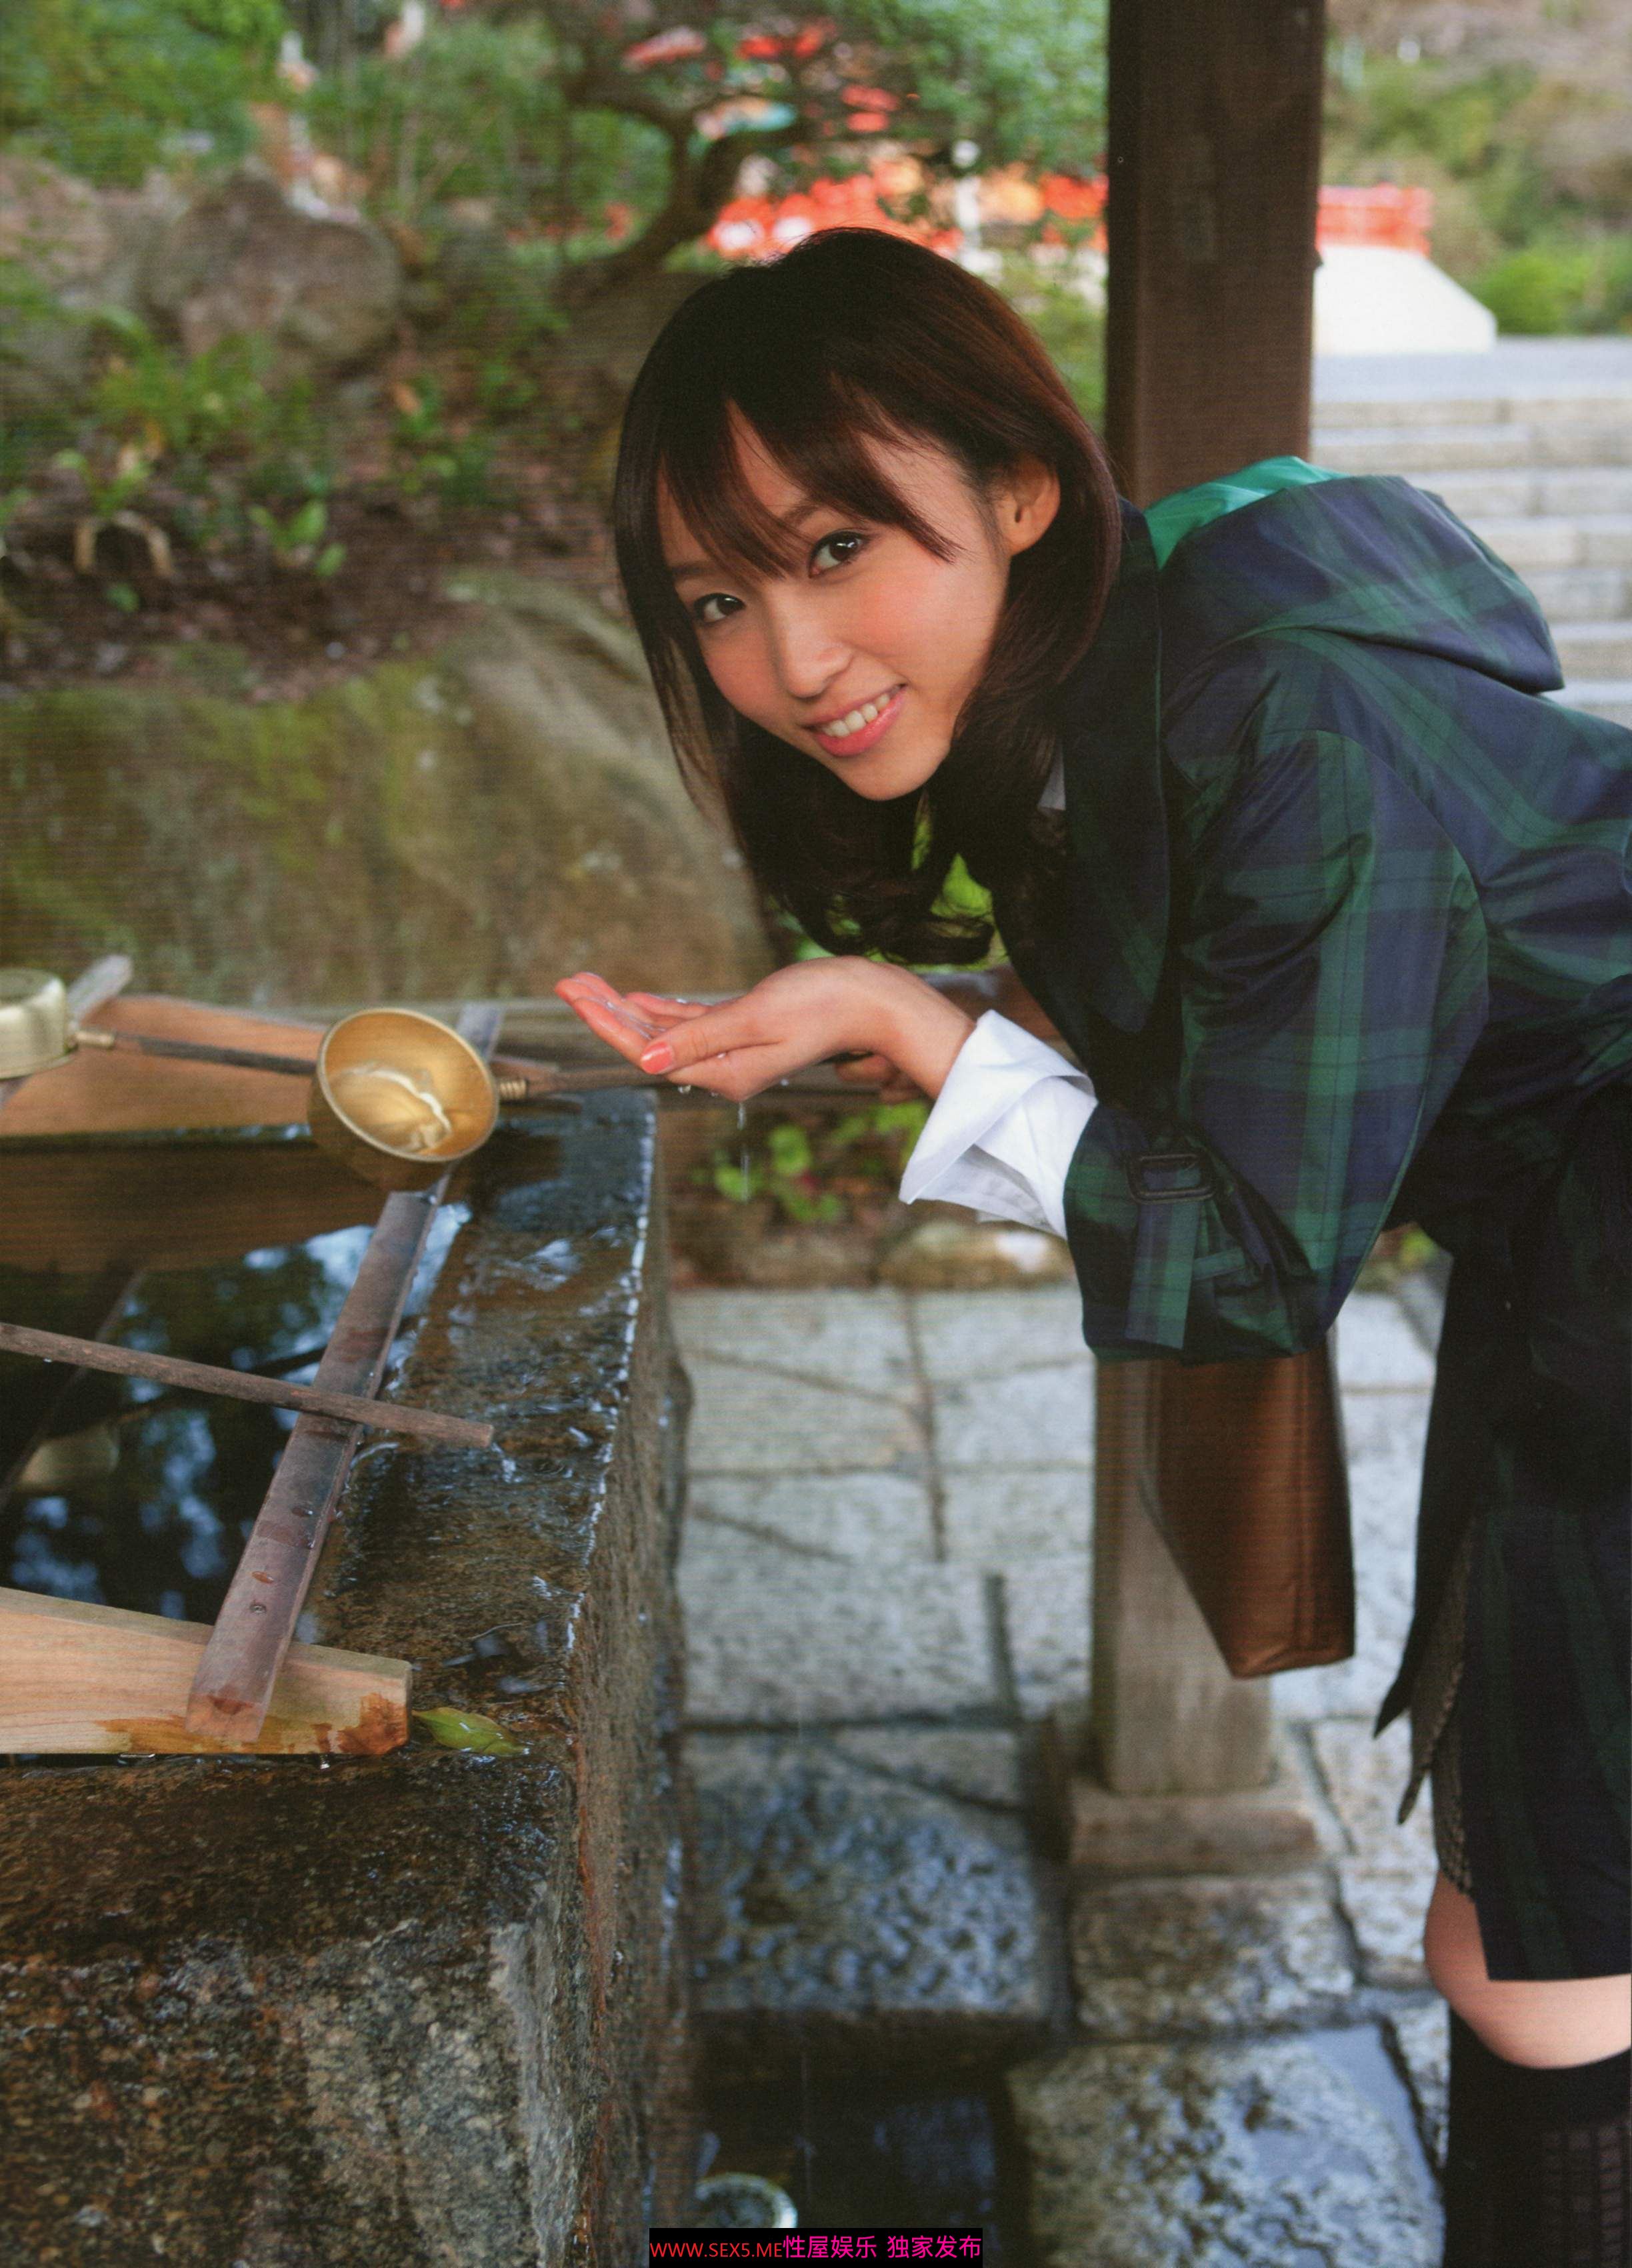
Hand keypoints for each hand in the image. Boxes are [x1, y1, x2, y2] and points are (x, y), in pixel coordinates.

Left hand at [554, 959, 973, 1103]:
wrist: (876, 999)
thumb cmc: (826, 1003)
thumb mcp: (758, 1018)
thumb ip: (699, 1037)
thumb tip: (644, 1056)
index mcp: (724, 1071)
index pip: (647, 1049)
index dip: (606, 1023)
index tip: (574, 994)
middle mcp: (723, 1067)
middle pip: (648, 1041)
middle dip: (606, 1012)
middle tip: (566, 983)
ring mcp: (733, 1051)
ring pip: (665, 1030)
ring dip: (627, 1007)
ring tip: (587, 984)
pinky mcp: (745, 1031)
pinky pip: (691, 1024)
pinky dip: (661, 1010)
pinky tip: (636, 996)